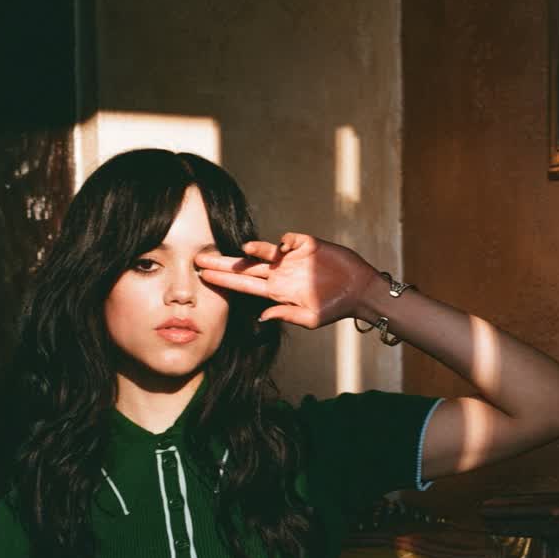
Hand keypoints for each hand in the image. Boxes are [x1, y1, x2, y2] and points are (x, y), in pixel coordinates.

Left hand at [195, 233, 381, 329]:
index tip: (203, 277)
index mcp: (277, 292)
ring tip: (241, 249)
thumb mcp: (309, 318)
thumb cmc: (334, 307)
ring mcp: (292, 258)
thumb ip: (285, 315)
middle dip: (223, 263)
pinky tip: (286, 249)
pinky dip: (285, 242)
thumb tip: (261, 315)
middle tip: (199, 258)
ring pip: (264, 251)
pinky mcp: (306, 245)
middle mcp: (280, 273)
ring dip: (252, 250)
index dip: (224, 281)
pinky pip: (289, 240)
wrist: (359, 289)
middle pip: (245, 267)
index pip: (244, 286)